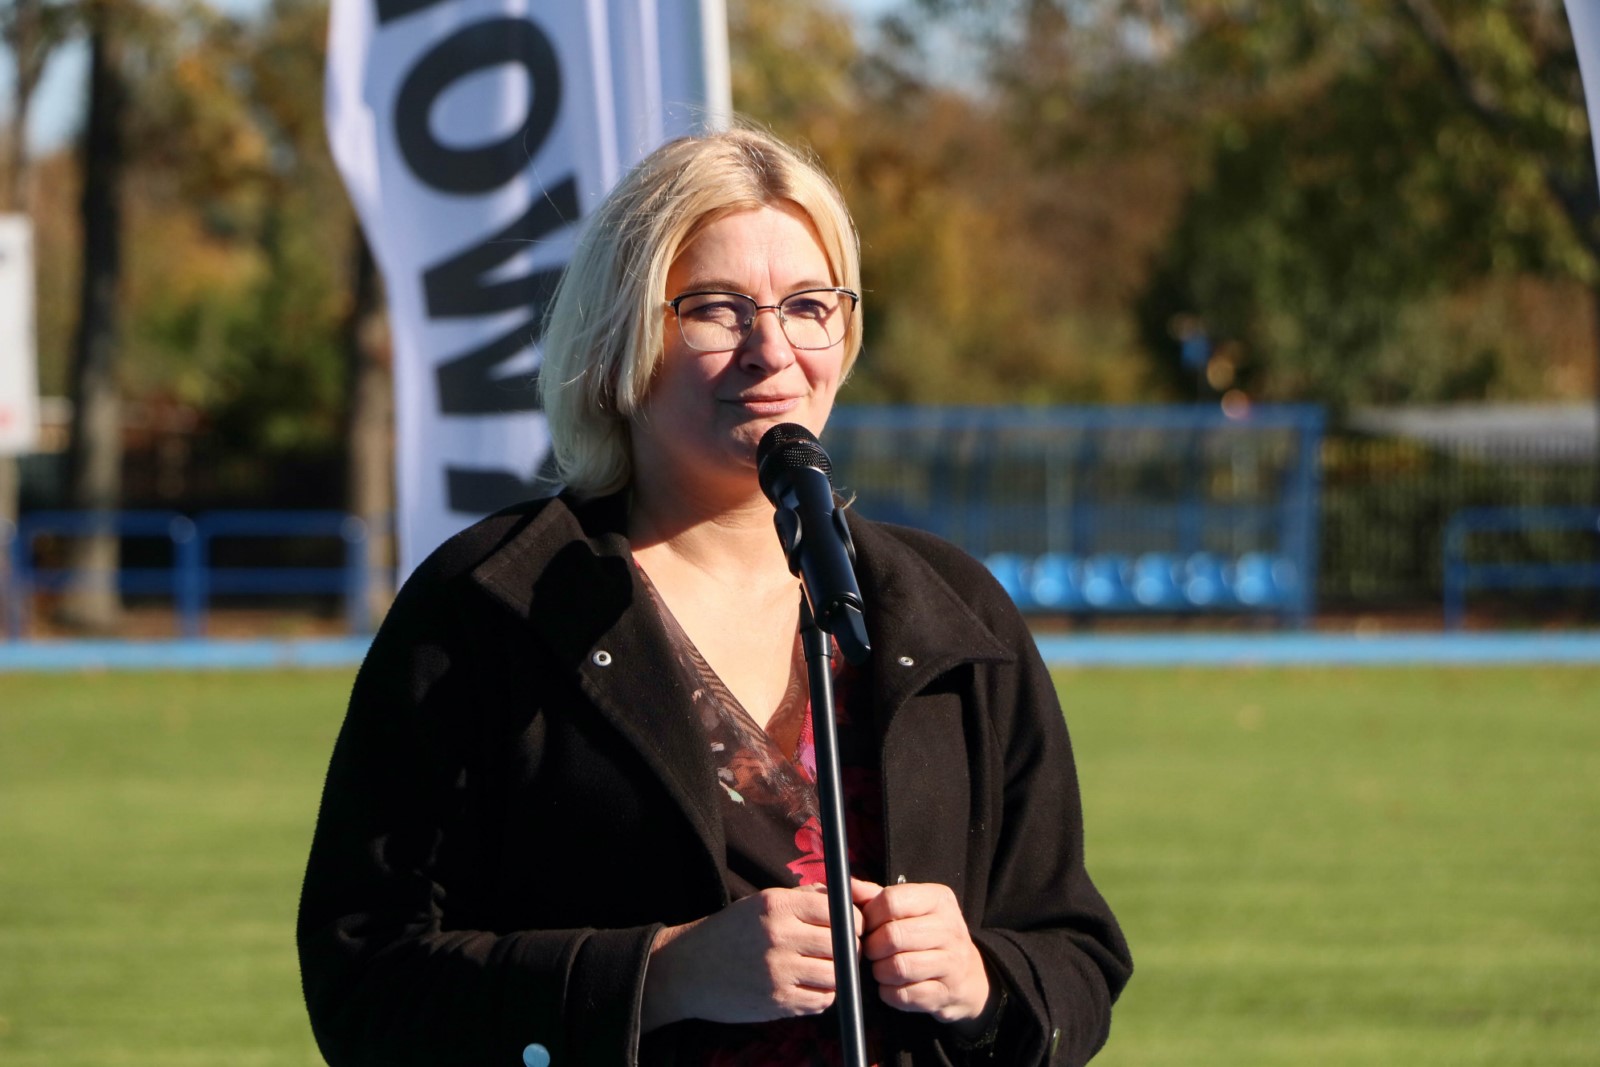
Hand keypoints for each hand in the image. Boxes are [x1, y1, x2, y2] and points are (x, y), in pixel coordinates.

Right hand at [641, 885, 862, 1030]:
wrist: (687, 970)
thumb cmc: (729, 932)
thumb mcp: (761, 903)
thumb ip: (803, 899)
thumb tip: (846, 897)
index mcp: (776, 906)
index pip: (837, 909)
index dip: (852, 919)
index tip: (851, 925)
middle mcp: (778, 937)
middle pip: (841, 943)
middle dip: (850, 947)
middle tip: (844, 950)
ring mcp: (778, 972)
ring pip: (836, 975)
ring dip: (837, 974)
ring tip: (824, 968)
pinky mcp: (777, 1002)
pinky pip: (821, 1001)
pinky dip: (823, 995)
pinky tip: (809, 986)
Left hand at [853, 878, 993, 1027]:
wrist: (967, 974)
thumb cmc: (926, 935)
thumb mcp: (909, 907)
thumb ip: (876, 896)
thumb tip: (847, 887)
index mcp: (938, 899)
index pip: (891, 901)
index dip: (870, 916)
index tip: (867, 926)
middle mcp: (950, 928)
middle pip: (893, 936)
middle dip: (872, 947)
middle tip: (872, 950)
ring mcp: (952, 963)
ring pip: (898, 967)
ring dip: (880, 971)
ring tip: (881, 967)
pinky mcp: (946, 993)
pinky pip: (904, 995)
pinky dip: (889, 993)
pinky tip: (892, 985)